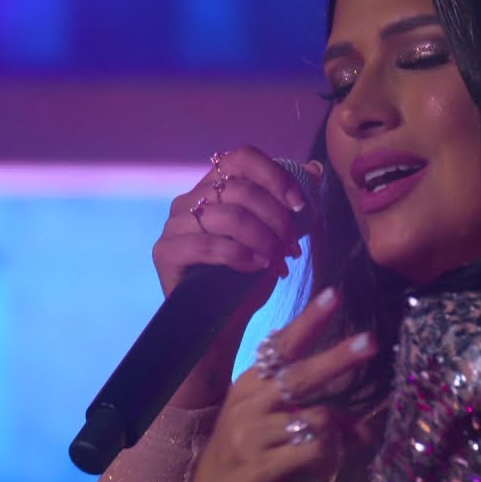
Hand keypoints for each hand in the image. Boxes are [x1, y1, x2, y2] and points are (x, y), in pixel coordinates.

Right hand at [153, 146, 322, 406]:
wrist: (223, 324)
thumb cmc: (247, 278)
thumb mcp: (275, 237)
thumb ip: (289, 203)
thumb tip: (315, 168)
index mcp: (213, 188)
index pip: (241, 157)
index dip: (275, 176)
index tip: (300, 206)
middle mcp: (189, 200)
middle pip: (240, 188)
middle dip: (276, 219)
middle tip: (292, 248)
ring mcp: (174, 225)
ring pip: (229, 216)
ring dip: (263, 239)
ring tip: (277, 262)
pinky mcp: (165, 252)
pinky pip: (209, 245)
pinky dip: (241, 255)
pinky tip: (257, 267)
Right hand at [187, 287, 376, 481]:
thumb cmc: (246, 456)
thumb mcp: (268, 424)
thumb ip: (310, 415)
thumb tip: (362, 427)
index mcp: (248, 385)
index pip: (280, 345)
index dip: (309, 321)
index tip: (334, 295)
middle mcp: (248, 404)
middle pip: (299, 374)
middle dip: (337, 358)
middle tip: (370, 342)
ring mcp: (251, 435)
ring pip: (315, 418)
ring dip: (337, 434)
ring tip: (334, 450)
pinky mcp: (259, 466)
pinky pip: (312, 451)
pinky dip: (329, 458)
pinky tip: (323, 467)